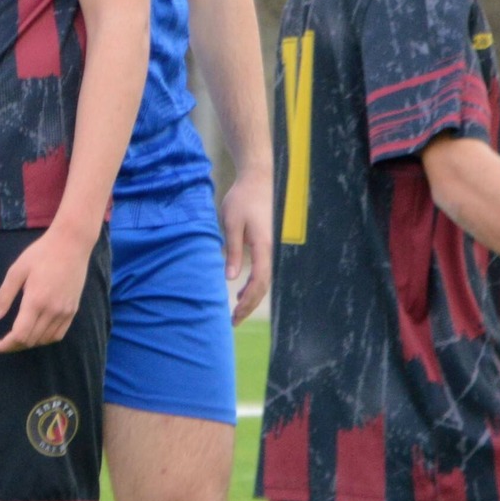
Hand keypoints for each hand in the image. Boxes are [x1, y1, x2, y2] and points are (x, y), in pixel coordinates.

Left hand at [0, 226, 93, 353]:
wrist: (71, 244)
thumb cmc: (40, 253)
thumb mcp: (16, 271)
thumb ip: (3, 297)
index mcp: (36, 301)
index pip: (20, 335)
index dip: (5, 345)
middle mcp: (52, 311)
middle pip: (31, 340)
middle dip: (13, 346)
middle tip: (0, 344)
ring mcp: (65, 312)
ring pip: (45, 340)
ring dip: (28, 344)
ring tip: (15, 340)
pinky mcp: (73, 310)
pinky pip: (58, 334)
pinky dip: (45, 339)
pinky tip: (35, 334)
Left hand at [220, 170, 272, 325]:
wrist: (257, 179)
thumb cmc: (243, 199)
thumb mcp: (232, 222)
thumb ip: (232, 250)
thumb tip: (229, 278)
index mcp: (263, 246)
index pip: (258, 282)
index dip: (247, 301)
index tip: (234, 314)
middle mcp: (270, 250)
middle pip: (263, 286)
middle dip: (249, 305)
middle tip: (233, 321)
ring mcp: (270, 248)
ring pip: (264, 280)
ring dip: (251, 296)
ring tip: (236, 310)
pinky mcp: (266, 244)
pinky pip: (262, 270)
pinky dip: (253, 284)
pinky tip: (242, 289)